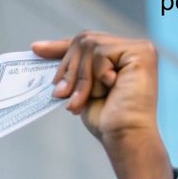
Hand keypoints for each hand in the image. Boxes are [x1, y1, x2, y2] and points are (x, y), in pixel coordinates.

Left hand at [33, 32, 171, 178]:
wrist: (124, 137)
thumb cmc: (106, 121)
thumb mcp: (81, 89)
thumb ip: (72, 69)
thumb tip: (40, 49)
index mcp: (120, 55)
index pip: (86, 42)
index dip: (60, 46)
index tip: (36, 49)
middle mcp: (132, 48)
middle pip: (85, 41)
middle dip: (69, 69)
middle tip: (61, 94)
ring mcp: (139, 49)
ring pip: (91, 46)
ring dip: (81, 77)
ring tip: (81, 100)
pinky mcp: (141, 53)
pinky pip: (102, 53)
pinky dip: (97, 76)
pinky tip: (109, 89)